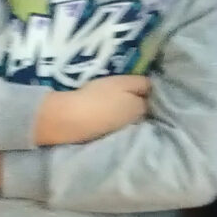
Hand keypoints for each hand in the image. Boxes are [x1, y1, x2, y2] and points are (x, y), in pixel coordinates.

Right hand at [35, 75, 149, 145]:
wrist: (66, 118)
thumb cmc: (98, 96)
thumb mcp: (123, 82)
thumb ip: (141, 82)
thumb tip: (151, 86)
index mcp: (140, 109)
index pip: (149, 97)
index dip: (142, 88)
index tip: (134, 81)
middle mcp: (132, 123)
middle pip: (136, 108)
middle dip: (132, 100)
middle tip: (120, 89)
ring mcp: (115, 130)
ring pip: (122, 115)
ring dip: (118, 108)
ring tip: (107, 98)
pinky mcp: (99, 134)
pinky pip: (108, 121)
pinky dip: (105, 115)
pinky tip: (97, 109)